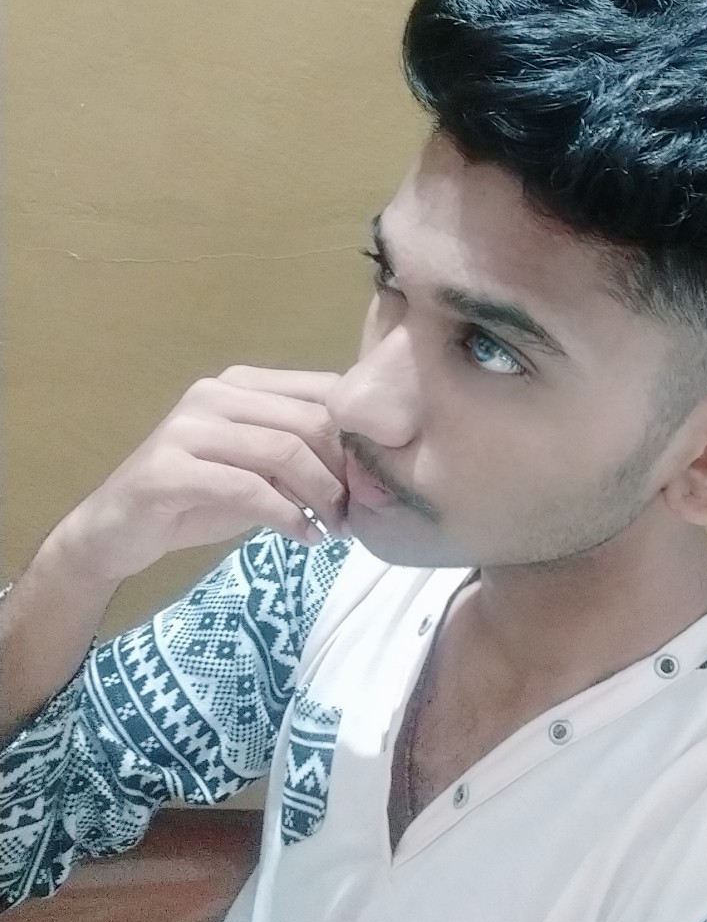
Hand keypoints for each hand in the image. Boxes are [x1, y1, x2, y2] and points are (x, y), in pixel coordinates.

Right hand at [47, 366, 349, 583]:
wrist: (117, 529)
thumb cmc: (195, 498)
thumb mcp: (258, 471)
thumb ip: (300, 456)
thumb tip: (366, 469)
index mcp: (241, 384)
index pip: (321, 390)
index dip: (357, 435)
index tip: (374, 478)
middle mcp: (215, 394)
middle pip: (309, 419)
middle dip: (344, 469)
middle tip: (358, 509)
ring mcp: (188, 428)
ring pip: (284, 451)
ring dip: (322, 496)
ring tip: (335, 527)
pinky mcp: (170, 469)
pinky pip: (249, 488)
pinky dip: (287, 516)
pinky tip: (304, 538)